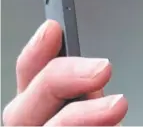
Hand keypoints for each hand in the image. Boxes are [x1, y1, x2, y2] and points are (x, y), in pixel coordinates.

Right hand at [2, 20, 127, 125]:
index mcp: (40, 113)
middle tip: (102, 69)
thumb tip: (95, 72)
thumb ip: (85, 95)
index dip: (34, 54)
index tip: (53, 29)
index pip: (27, 80)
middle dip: (61, 79)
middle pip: (21, 111)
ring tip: (116, 106)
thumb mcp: (92, 111)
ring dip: (81, 117)